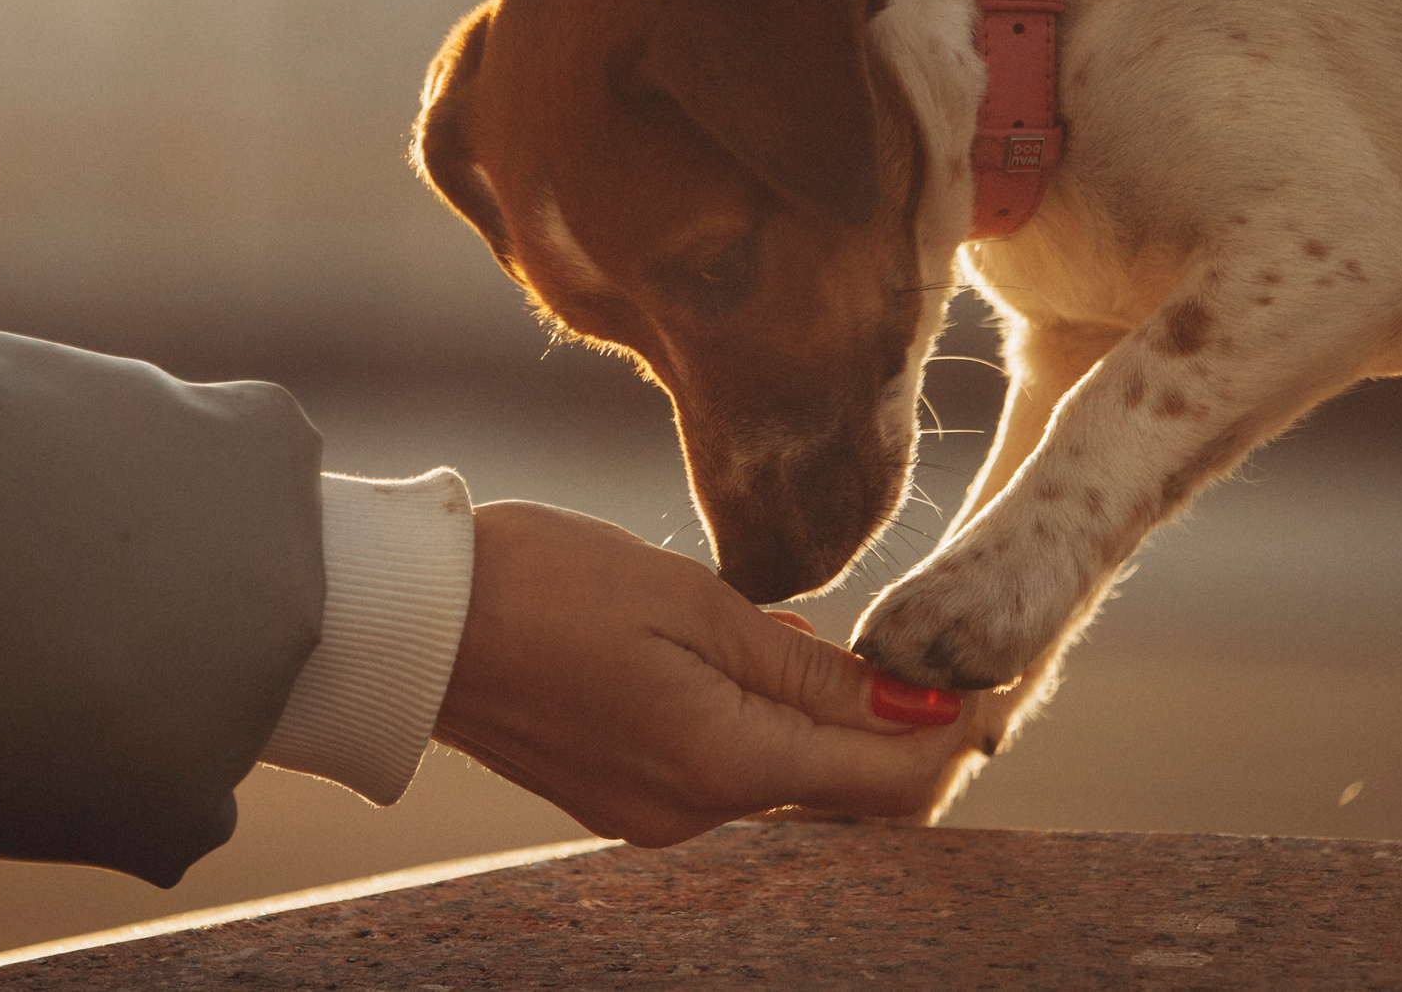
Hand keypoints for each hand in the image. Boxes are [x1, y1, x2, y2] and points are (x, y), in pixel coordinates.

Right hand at [431, 501, 965, 846]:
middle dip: (900, 732)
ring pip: (788, 780)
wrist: (412, 623)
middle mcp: (697, 814)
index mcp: (724, 764)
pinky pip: (730, 772)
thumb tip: (916, 703)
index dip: (952, 733)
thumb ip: (809, 665)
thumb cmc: (545, 585)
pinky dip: (766, 726)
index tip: (989, 674)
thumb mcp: (693, 601)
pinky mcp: (623, 798)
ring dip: (830, 723)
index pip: (887, 781)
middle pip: (845, 792)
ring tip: (851, 644)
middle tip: (936, 655)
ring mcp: (656, 816)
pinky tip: (762, 662)